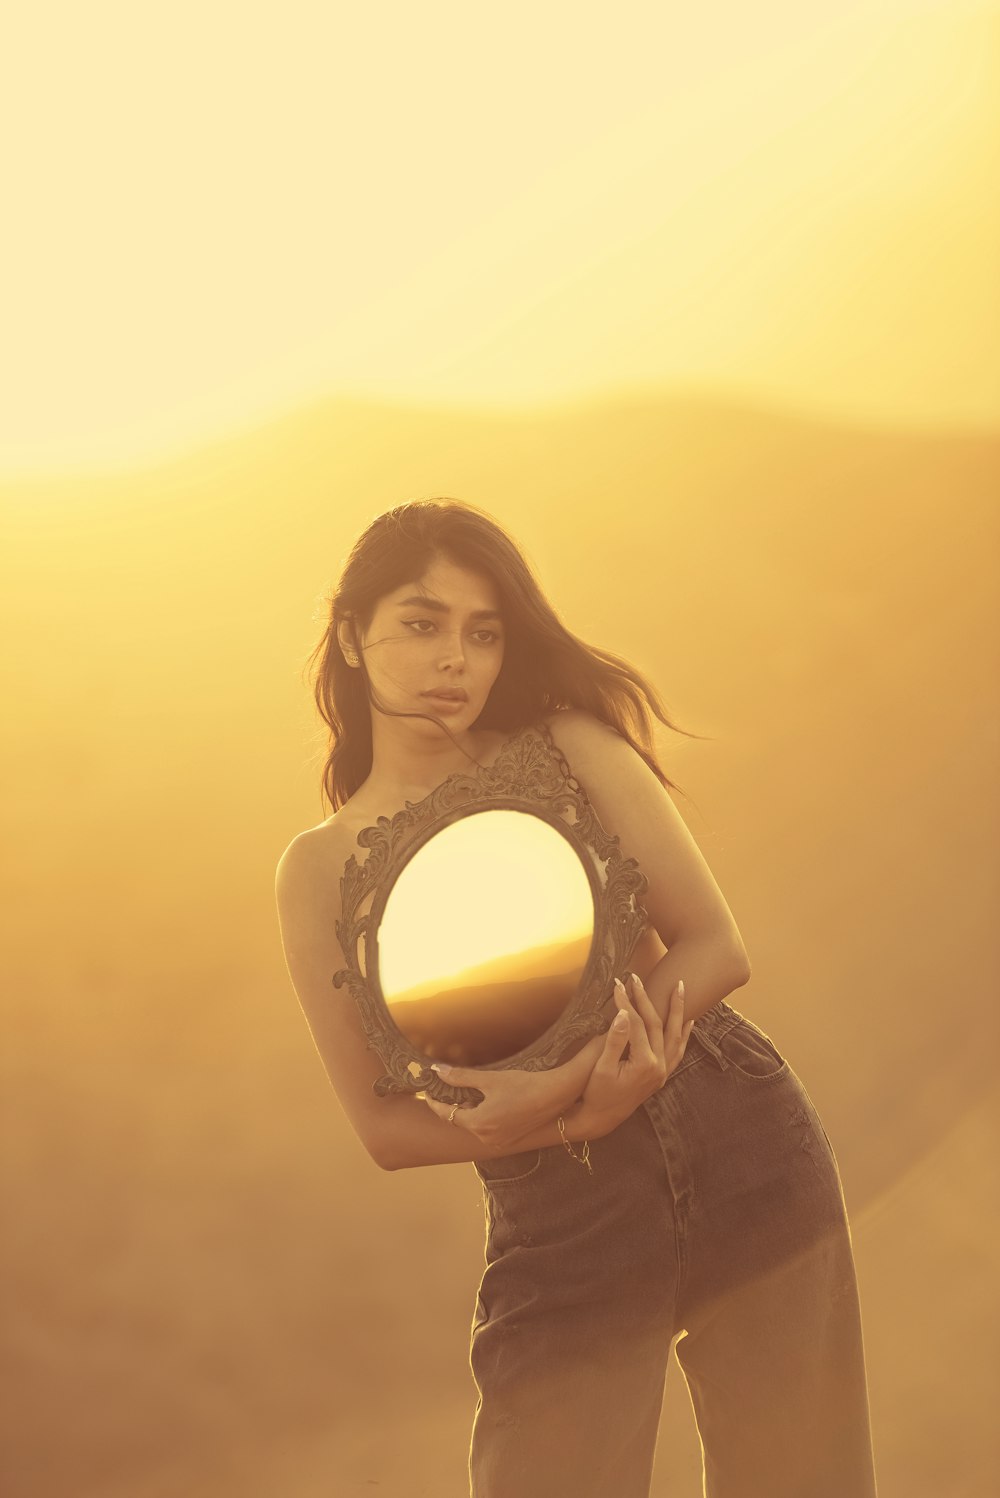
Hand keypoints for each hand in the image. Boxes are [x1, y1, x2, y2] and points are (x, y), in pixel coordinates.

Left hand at [419, 1060, 567, 1151]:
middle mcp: (486, 1138)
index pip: (447, 1114)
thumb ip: (461, 1077)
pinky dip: (483, 1118)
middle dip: (453, 1105)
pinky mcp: (510, 1140)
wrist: (554, 1096)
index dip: (435, 1103)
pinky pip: (488, 1129)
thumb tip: (438, 1070)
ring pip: (475, 1125)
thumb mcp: (490, 1079)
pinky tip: (489, 1102)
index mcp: (478, 1123)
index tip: (428, 1092)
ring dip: (469, 1111)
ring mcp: (499, 1142)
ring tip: (470, 1093)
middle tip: (448, 1089)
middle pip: (461, 1121)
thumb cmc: (523, 1085)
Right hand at [581, 973, 692, 1124]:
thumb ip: (615, 1040)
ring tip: (680, 987)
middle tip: (636, 978)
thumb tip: (624, 1014)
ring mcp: (663, 1072)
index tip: (616, 985)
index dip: (626, 1003)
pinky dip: (684, 1033)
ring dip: (678, 1010)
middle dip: (646, 999)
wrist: (602, 1118)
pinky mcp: (662, 1075)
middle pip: (656, 1024)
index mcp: (645, 1064)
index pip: (636, 1024)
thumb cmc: (598, 1093)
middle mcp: (659, 1067)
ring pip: (675, 1034)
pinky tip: (689, 1021)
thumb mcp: (602, 1068)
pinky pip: (678, 1050)